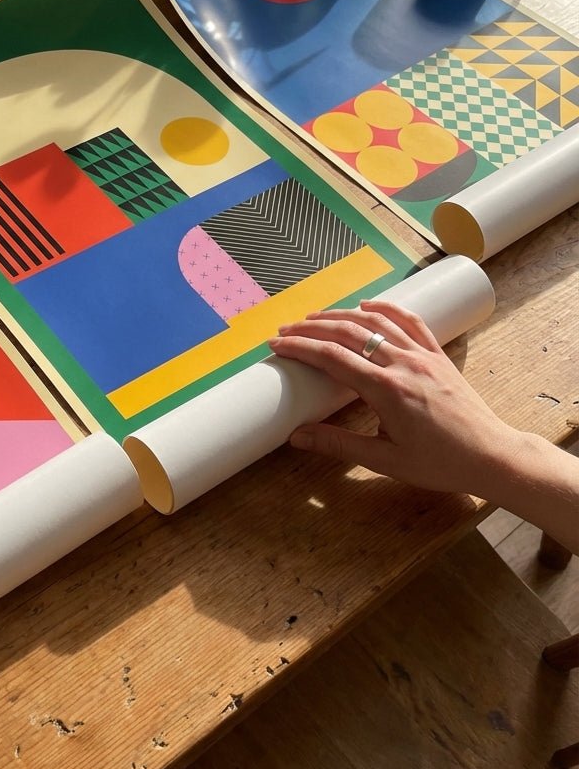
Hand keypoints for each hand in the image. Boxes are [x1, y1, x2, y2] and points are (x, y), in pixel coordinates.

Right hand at [266, 299, 524, 494]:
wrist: (492, 456)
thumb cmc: (440, 463)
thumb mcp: (385, 460)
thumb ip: (338, 445)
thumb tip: (296, 437)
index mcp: (386, 390)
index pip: (332, 357)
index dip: (299, 348)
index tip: (276, 346)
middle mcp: (403, 364)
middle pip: (348, 332)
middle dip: (311, 328)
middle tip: (285, 331)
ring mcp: (423, 356)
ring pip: (375, 322)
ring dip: (340, 315)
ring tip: (314, 317)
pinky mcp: (438, 356)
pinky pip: (410, 322)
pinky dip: (385, 308)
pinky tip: (367, 305)